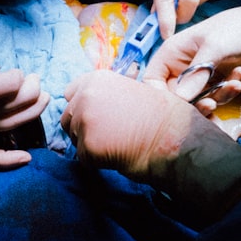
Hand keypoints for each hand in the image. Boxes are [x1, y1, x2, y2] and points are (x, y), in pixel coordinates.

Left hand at [61, 70, 197, 180]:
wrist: (173, 136)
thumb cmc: (160, 114)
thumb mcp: (131, 89)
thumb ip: (106, 93)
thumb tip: (88, 102)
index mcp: (96, 79)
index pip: (69, 94)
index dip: (83, 107)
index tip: (99, 116)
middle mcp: (86, 96)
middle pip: (68, 118)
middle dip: (83, 128)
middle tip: (109, 134)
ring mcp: (85, 121)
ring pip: (74, 139)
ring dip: (89, 144)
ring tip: (116, 143)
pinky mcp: (87, 147)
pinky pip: (83, 158)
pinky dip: (96, 161)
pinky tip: (117, 154)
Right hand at [144, 4, 240, 103]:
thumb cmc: (233, 28)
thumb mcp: (214, 48)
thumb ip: (196, 74)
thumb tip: (179, 100)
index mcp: (171, 53)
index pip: (151, 81)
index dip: (159, 98)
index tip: (177, 107)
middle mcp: (180, 67)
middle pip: (175, 97)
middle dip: (195, 102)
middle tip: (212, 102)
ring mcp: (196, 76)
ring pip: (197, 101)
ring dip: (217, 96)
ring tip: (235, 85)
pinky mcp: (213, 83)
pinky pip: (214, 96)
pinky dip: (228, 91)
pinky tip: (240, 77)